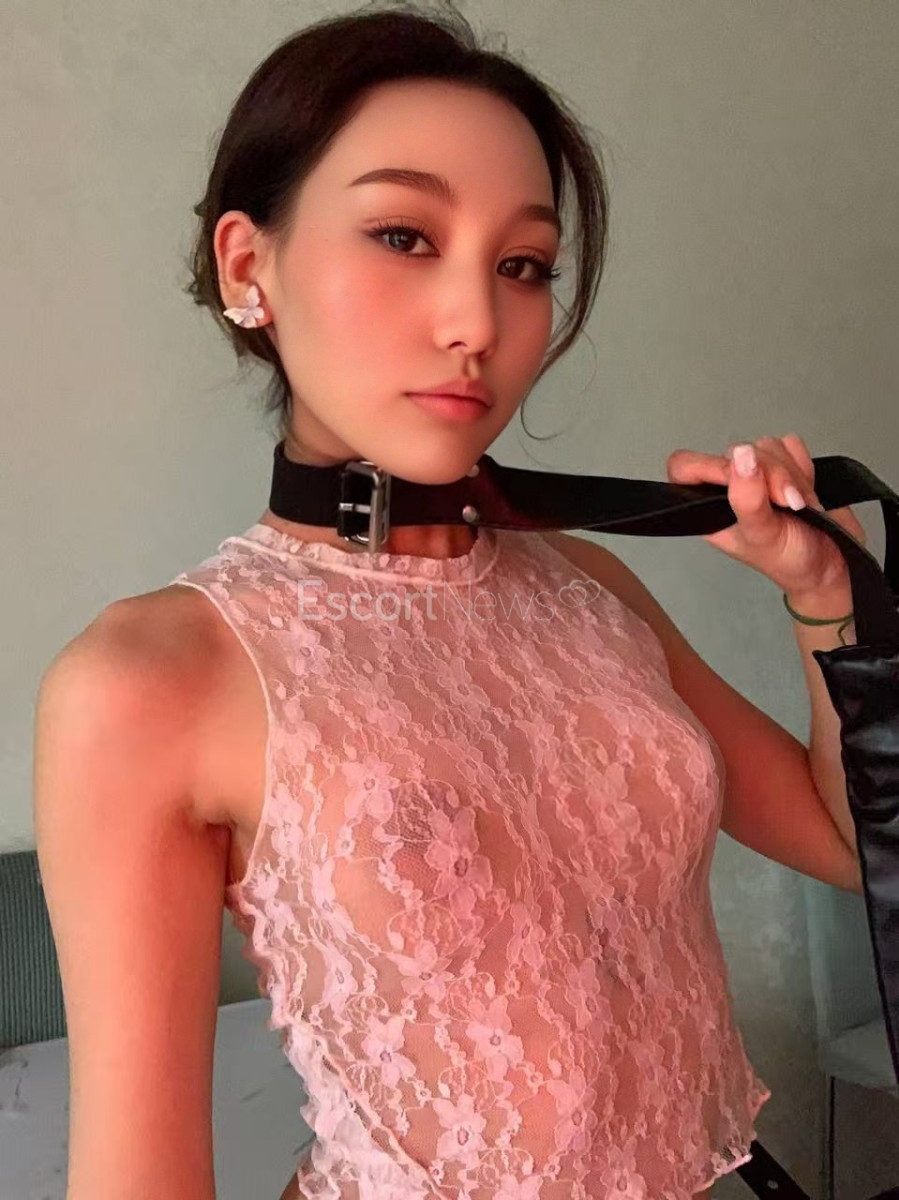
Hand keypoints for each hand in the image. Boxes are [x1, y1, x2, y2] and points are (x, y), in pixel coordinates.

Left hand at [665, 433, 866, 599]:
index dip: (714, 467)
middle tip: (788, 504)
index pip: (687, 467)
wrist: (832, 566)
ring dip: (793, 475)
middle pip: (738, 451)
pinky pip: (791, 446)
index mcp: (709, 509)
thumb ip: (747, 499)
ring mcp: (757, 477)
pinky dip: (804, 467)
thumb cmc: (792, 562)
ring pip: (768, 447)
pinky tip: (807, 491)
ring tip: (801, 506)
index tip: (748, 482)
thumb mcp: (764, 536)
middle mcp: (728, 491)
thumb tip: (741, 457)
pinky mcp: (784, 467)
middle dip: (773, 475)